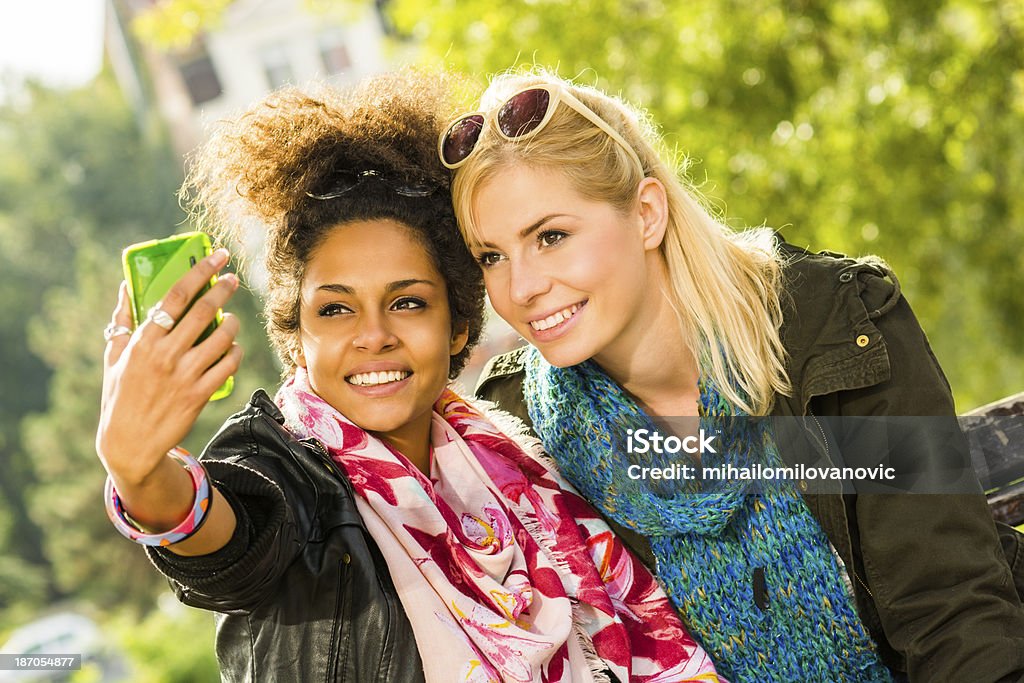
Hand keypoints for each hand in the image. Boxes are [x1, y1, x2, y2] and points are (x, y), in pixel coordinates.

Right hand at [96, 248, 242, 489]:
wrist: (130, 443)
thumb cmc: (119, 396)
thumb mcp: (114, 357)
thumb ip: (122, 320)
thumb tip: (125, 287)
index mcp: (143, 340)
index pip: (175, 296)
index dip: (200, 272)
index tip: (217, 256)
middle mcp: (165, 354)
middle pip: (204, 311)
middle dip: (224, 289)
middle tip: (234, 279)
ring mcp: (185, 374)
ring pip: (223, 338)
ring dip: (233, 323)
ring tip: (233, 319)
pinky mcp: (200, 394)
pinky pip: (229, 365)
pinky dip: (236, 353)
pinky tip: (233, 349)